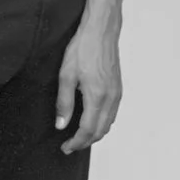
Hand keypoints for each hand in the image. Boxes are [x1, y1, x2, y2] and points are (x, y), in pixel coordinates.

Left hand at [54, 8, 121, 153]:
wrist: (101, 31)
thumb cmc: (83, 48)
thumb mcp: (66, 75)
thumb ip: (64, 102)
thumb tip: (61, 125)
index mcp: (97, 96)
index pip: (87, 130)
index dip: (76, 142)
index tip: (65, 148)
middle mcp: (111, 98)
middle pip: (100, 131)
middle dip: (85, 142)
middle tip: (70, 146)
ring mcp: (117, 94)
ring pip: (108, 124)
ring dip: (94, 135)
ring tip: (78, 137)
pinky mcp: (118, 89)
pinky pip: (112, 114)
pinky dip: (102, 124)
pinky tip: (91, 121)